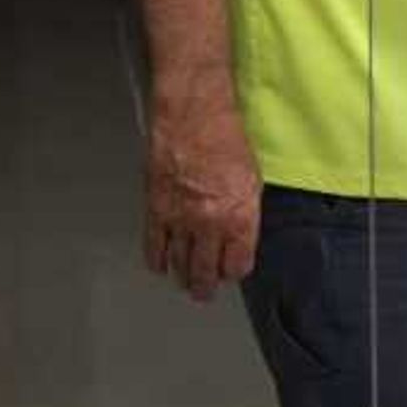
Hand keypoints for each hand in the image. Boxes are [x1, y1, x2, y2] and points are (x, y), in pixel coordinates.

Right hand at [144, 91, 261, 302]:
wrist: (193, 114)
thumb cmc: (226, 138)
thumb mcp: (251, 180)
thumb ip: (244, 214)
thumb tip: (238, 237)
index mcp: (239, 217)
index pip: (237, 265)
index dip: (234, 272)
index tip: (231, 272)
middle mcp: (210, 224)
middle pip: (206, 271)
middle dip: (205, 286)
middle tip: (203, 293)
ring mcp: (180, 219)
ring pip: (179, 264)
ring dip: (182, 277)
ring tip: (185, 283)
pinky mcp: (156, 210)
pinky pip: (154, 247)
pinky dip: (157, 260)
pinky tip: (160, 265)